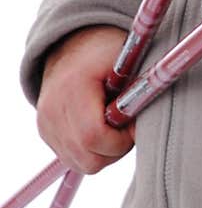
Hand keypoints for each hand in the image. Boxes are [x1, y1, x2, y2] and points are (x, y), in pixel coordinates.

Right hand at [36, 26, 135, 174]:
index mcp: (73, 87)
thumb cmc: (106, 51)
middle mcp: (52, 110)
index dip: (121, 140)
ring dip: (104, 152)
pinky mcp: (45, 133)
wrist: (74, 43)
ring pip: (82, 164)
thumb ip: (141, 92)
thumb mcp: (128, 61)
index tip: (134, 125)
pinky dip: (91, 151)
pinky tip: (100, 128)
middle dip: (115, 149)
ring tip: (114, 125)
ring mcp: (46, 125)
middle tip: (127, 126)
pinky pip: (73, 158)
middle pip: (88, 158)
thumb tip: (151, 126)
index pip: (94, 136)